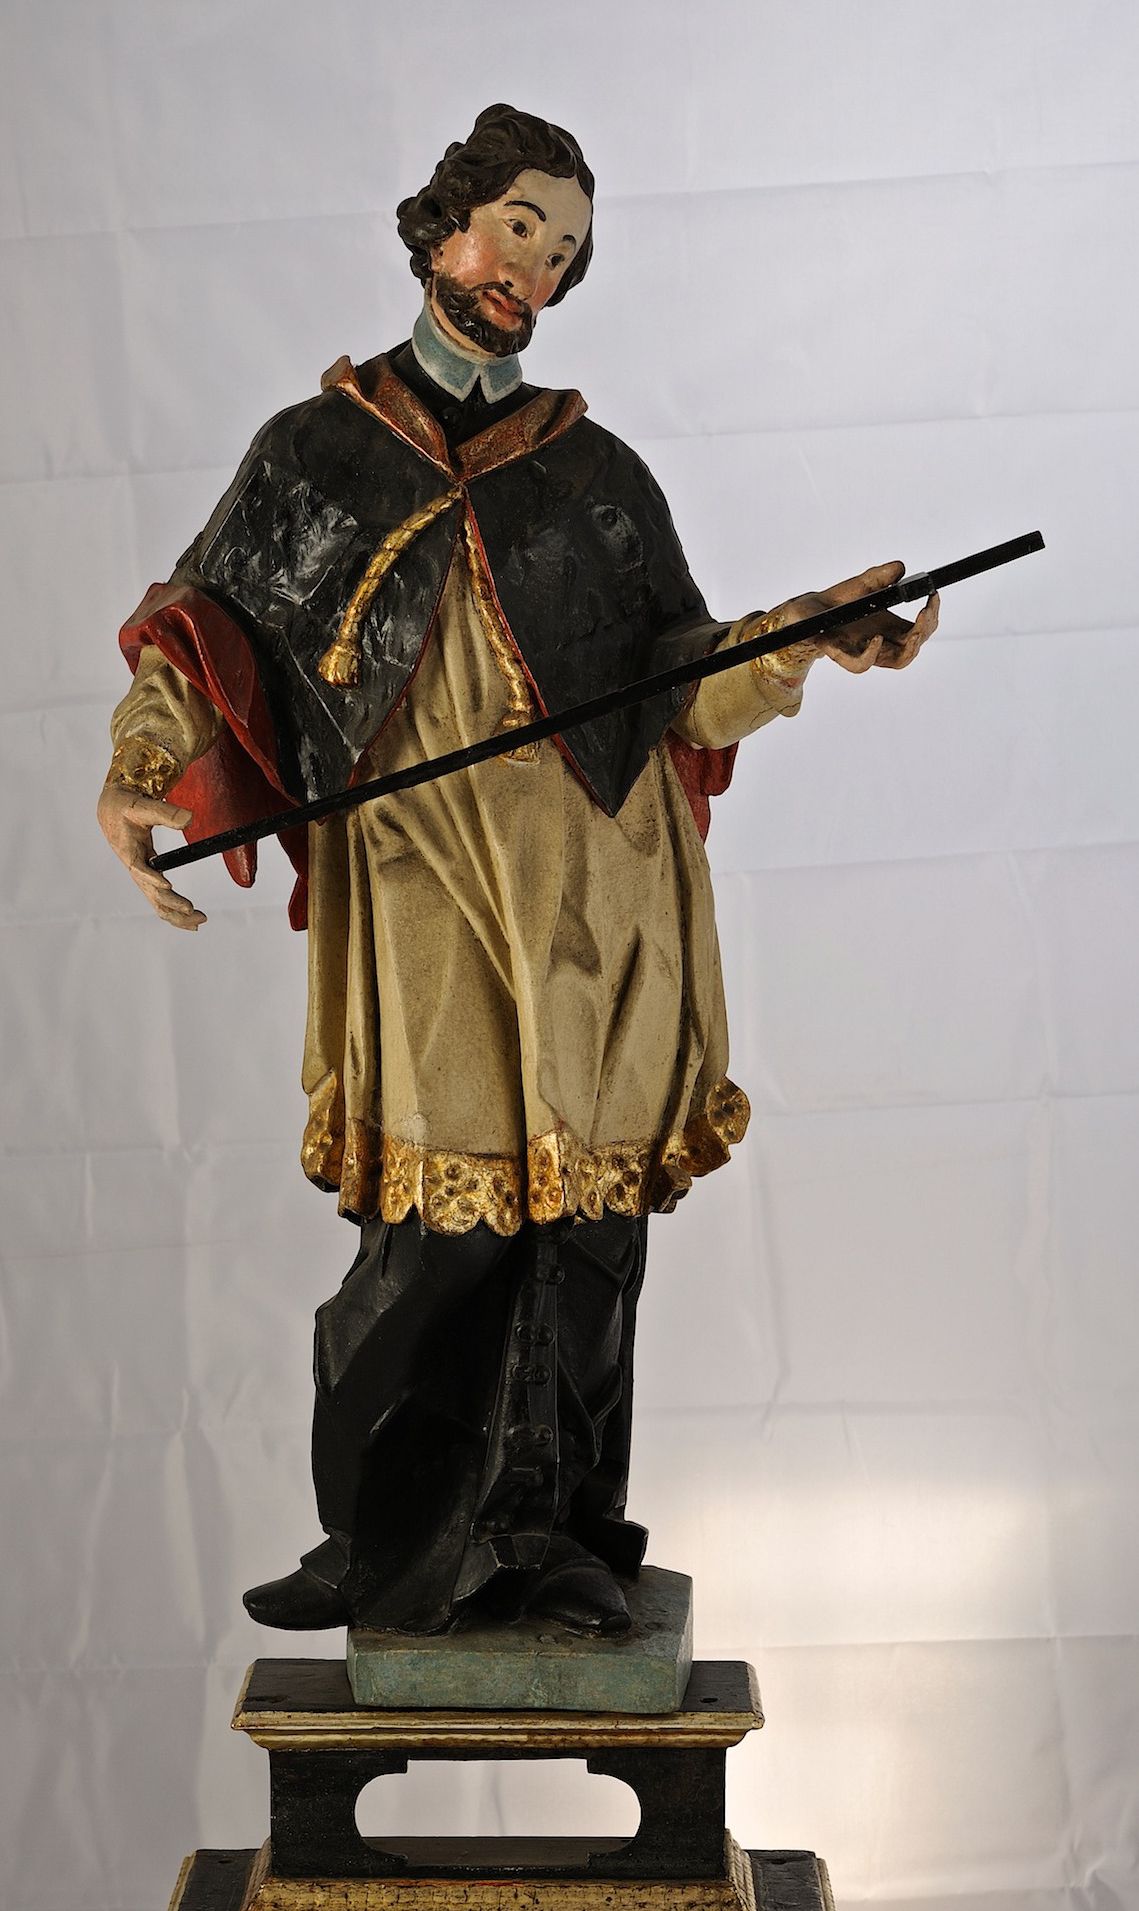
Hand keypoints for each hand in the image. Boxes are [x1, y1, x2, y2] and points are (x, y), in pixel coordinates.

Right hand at [97, 783, 206, 929]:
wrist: (112, 810)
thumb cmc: (124, 806)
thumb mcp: (142, 806)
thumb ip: (166, 813)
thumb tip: (189, 819)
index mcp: (128, 851)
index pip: (138, 869)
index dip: (151, 878)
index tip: (167, 886)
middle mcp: (134, 867)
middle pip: (151, 894)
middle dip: (172, 905)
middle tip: (194, 911)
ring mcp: (141, 874)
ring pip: (156, 901)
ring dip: (176, 914)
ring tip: (199, 921)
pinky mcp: (147, 875)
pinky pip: (159, 897)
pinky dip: (173, 908)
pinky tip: (189, 915)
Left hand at [780, 561, 939, 673]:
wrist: (807, 612)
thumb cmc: (838, 602)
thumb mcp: (863, 584)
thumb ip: (881, 576)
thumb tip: (900, 568)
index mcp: (890, 627)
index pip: (920, 630)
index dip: (931, 617)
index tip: (934, 596)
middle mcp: (881, 643)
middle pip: (913, 647)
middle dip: (926, 631)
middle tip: (926, 612)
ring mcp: (863, 651)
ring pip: (897, 661)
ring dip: (910, 647)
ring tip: (915, 629)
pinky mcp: (841, 654)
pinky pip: (861, 665)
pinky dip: (872, 655)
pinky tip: (877, 639)